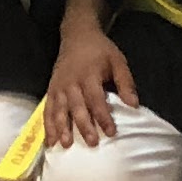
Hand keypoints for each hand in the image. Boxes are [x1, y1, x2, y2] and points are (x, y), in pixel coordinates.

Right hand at [43, 11, 138, 146]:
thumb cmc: (100, 50)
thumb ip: (125, 83)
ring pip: (59, 110)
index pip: (96, 99)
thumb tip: (134, 105)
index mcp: (89, 74)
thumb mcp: (118, 61)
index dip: (103, 116)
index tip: (111, 132)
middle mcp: (71, 82)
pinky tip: (50, 141)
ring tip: (66, 145)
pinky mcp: (51, 90)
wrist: (77, 35)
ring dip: (62, 128)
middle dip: (84, 126)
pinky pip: (47, 109)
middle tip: (92, 143)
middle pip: (77, 107)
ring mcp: (58, 87)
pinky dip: (48, 126)